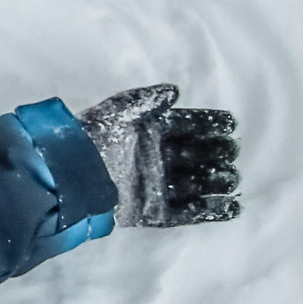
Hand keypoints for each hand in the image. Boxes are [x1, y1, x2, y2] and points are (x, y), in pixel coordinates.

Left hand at [77, 83, 240, 227]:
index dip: (209, 125)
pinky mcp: (152, 212)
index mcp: (149, 135)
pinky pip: (187, 213)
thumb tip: (175, 90)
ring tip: (232, 176)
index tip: (230, 124)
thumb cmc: (91, 138)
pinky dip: (211, 211)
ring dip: (217, 181)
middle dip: (216, 153)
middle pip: (195, 156)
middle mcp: (155, 160)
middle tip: (231, 150)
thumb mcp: (117, 112)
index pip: (187, 127)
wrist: (70, 177)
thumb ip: (147, 100)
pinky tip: (233, 205)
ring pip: (195, 184)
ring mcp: (155, 187)